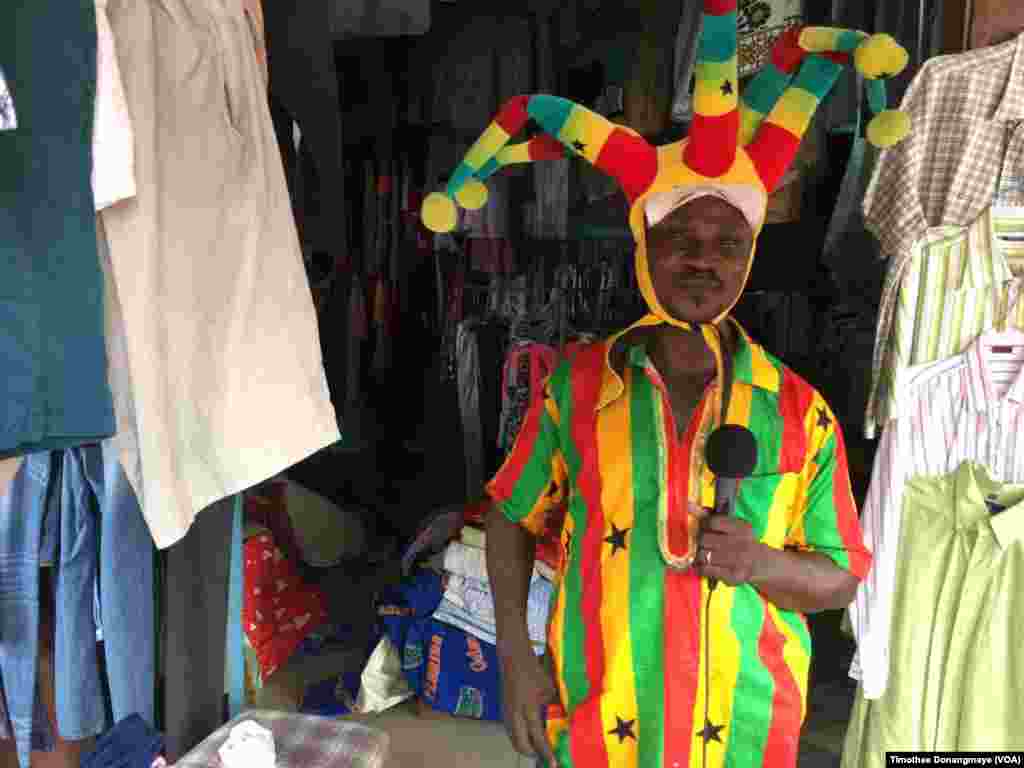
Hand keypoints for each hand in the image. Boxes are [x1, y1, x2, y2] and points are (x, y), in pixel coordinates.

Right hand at [499, 646, 558, 765]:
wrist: (512, 657)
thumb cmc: (533, 670)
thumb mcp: (548, 689)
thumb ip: (553, 706)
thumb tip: (561, 720)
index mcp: (528, 708)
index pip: (537, 738)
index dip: (546, 752)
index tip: (554, 763)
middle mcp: (515, 714)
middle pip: (520, 744)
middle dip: (532, 753)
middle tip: (544, 757)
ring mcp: (507, 713)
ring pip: (513, 738)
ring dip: (524, 746)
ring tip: (537, 748)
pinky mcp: (503, 710)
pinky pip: (510, 730)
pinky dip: (519, 736)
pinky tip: (528, 734)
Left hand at [695, 511, 767, 586]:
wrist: (761, 563)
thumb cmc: (742, 541)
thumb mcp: (734, 526)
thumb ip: (713, 516)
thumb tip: (691, 506)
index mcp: (741, 528)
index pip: (712, 522)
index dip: (704, 524)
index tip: (704, 528)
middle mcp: (741, 544)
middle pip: (704, 539)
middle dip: (699, 540)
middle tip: (703, 543)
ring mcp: (738, 561)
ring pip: (702, 555)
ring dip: (698, 554)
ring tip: (704, 554)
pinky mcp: (733, 576)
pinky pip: (705, 569)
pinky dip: (700, 567)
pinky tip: (704, 565)